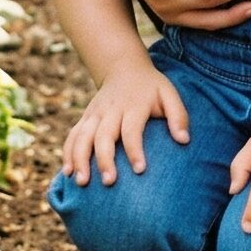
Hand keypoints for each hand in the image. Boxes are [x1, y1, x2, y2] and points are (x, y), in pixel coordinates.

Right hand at [63, 60, 190, 186]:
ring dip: (80, 158)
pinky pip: (73, 135)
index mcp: (133, 105)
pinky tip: (67, 172)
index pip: (132, 129)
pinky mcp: (85, 118)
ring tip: (81, 181)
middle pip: (103, 135)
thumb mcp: (169, 94)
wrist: (123, 67)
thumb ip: (178, 116)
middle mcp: (110, 110)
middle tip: (109, 182)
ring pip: (83, 136)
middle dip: (104, 159)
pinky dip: (68, 152)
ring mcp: (94, 113)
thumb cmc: (151, 87)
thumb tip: (184, 140)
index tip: (140, 170)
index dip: (135, 149)